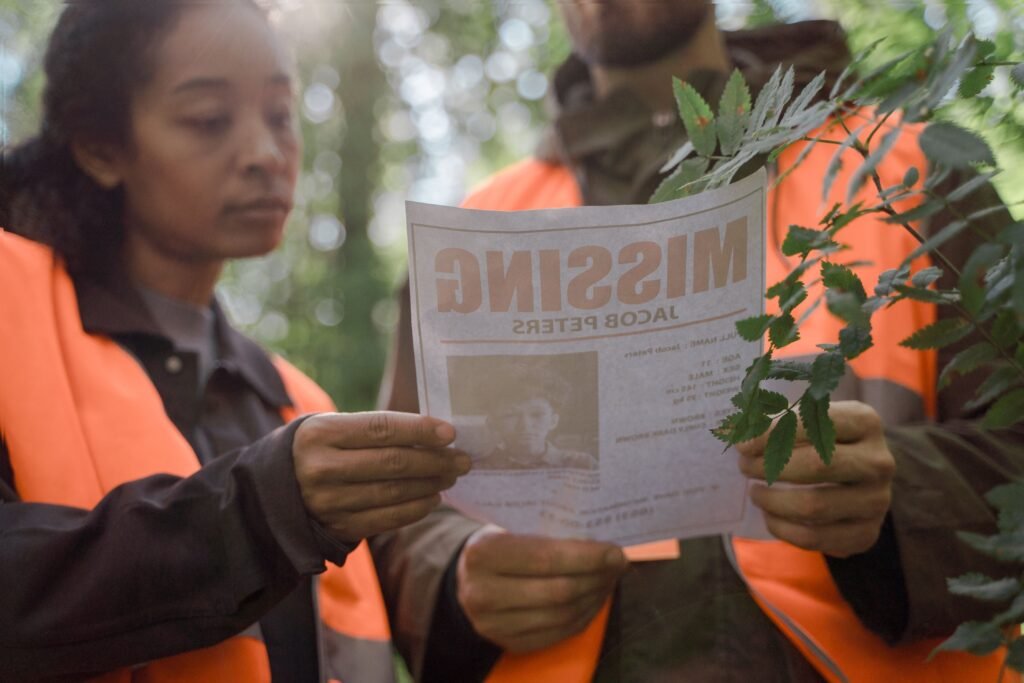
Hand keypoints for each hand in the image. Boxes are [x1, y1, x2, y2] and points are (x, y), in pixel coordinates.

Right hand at [293, 411, 469, 541]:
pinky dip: (415, 509)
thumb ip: (375, 429)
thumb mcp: (332, 427)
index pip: (381, 428)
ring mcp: (329, 502)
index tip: (450, 433)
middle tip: (462, 459)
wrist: (273, 491)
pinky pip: (386, 520)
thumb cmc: (318, 449)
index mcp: (321, 434)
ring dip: (430, 484)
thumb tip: (433, 436)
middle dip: (435, 461)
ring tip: (451, 475)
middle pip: (392, 463)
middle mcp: (322, 468)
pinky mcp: (337, 527)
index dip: (419, 430)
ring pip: (393, 493)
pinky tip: (432, 498)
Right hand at [456, 529, 627, 652]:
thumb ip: (547, 534)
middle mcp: (483, 593)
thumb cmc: (497, 544)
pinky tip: (594, 599)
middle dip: (597, 577)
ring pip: (562, 616)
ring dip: (595, 598)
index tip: (615, 552)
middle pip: (558, 591)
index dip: (588, 557)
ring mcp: (493, 625)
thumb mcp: (510, 527)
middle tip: (618, 564)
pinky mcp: (508, 643)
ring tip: (609, 579)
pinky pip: (558, 634)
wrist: (464, 578)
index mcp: (484, 554)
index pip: (547, 558)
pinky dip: (584, 617)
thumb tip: (601, 542)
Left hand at [737, 400, 894, 557]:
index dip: (773, 433)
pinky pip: (814, 538)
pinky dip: (782, 529)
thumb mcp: (804, 419)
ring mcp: (877, 501)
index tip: (741, 443)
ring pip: (814, 507)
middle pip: (816, 466)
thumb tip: (732, 430)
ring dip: (772, 501)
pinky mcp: (866, 534)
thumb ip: (771, 417)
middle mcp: (879, 462)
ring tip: (755, 492)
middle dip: (770, 467)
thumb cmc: (819, 439)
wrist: (857, 477)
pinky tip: (770, 515)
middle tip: (745, 467)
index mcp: (866, 422)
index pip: (816, 424)